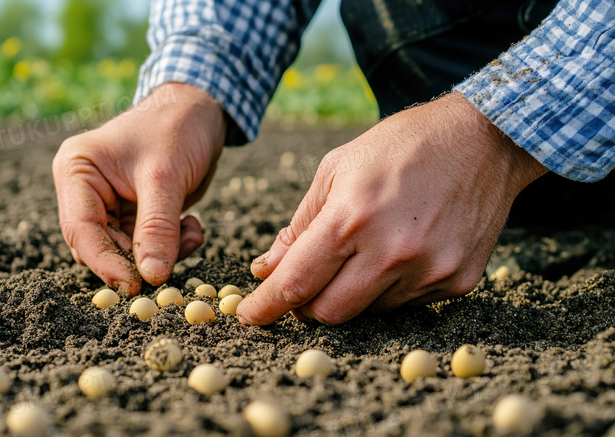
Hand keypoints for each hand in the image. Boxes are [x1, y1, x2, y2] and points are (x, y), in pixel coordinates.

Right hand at [52, 83, 225, 294]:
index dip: (106, 262)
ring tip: (190, 232)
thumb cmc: (176, 128)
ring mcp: (110, 205)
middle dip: (138, 259)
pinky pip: (147, 246)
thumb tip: (152, 278)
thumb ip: (157, 228)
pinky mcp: (135, 214)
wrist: (201, 109)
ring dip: (161, 253)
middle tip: (172, 261)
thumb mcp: (165, 178)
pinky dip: (172, 246)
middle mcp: (86, 192)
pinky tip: (192, 227)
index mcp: (77, 172)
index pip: (81, 229)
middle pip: (100, 246)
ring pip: (126, 252)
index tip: (136, 285)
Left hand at [238, 92, 547, 324]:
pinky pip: (405, 304)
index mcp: (352, 217)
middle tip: (302, 284)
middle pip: (328, 312)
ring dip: (349, 293)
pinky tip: (398, 251)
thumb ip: (299, 226)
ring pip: (367, 312)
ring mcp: (428, 270)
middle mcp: (392, 251)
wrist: (484, 139)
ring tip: (362, 251)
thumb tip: (267, 269)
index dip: (266, 306)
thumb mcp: (336, 169)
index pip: (296, 282)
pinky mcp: (457, 281)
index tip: (250, 315)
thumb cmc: (400, 146)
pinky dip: (388, 288)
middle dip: (305, 305)